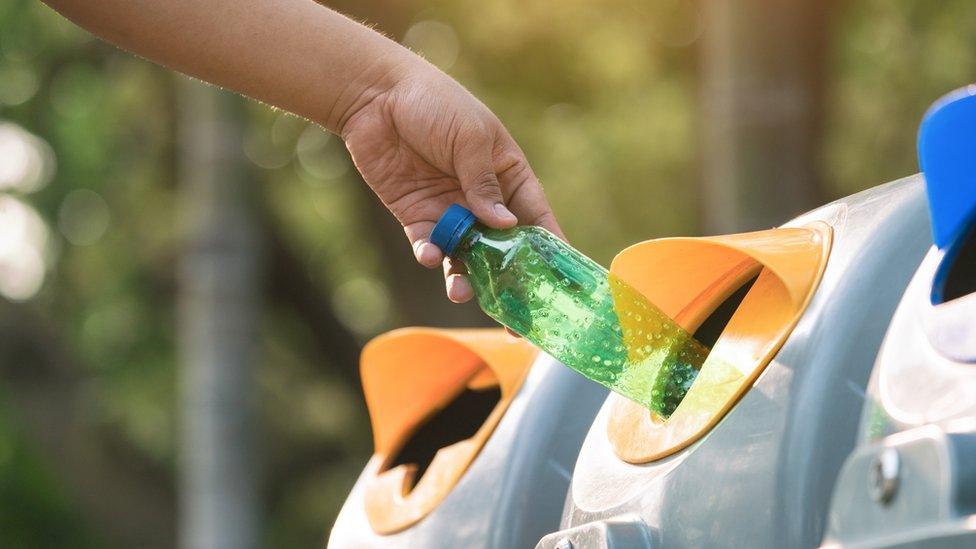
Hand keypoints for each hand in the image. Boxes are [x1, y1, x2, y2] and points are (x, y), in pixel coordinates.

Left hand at [341, 61, 562, 302]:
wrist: (376, 97)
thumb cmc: (434, 104)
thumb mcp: (470, 138)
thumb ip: (484, 183)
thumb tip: (505, 225)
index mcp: (508, 175)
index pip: (536, 219)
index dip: (549, 252)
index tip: (562, 286)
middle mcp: (483, 199)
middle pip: (503, 250)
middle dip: (509, 284)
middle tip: (515, 323)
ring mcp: (450, 210)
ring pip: (466, 257)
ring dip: (465, 279)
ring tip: (460, 293)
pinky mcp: (418, 217)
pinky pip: (430, 246)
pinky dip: (431, 255)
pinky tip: (430, 256)